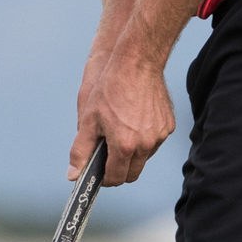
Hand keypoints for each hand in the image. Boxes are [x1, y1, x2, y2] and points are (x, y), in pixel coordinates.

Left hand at [75, 49, 172, 185]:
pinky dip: (144, 140)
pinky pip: (155, 143)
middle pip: (132, 174)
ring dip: (132, 155)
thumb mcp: (89, 119)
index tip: (99, 172)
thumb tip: (73, 175)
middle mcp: (145, 144)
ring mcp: (159, 136)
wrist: (137, 63)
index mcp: (124, 145)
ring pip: (144, 159)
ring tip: (121, 133)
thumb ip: (81, 150)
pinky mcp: (168, 126)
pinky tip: (135, 123)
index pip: (115, 178)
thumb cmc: (110, 88)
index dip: (104, 178)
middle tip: (108, 155)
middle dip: (118, 170)